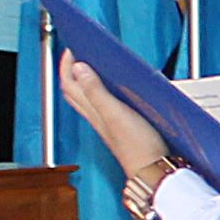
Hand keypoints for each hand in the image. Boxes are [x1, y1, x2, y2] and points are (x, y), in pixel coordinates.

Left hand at [54, 53, 173, 193]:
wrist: (153, 172)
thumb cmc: (137, 147)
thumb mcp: (116, 113)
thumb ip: (96, 91)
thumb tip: (79, 67)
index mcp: (93, 112)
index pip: (69, 85)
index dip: (66, 65)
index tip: (71, 48)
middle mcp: (97, 118)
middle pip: (75, 92)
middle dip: (72, 71)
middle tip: (77, 55)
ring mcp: (107, 124)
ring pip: (87, 99)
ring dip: (85, 82)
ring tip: (92, 67)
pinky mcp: (120, 128)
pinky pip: (102, 107)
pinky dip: (101, 94)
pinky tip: (114, 90)